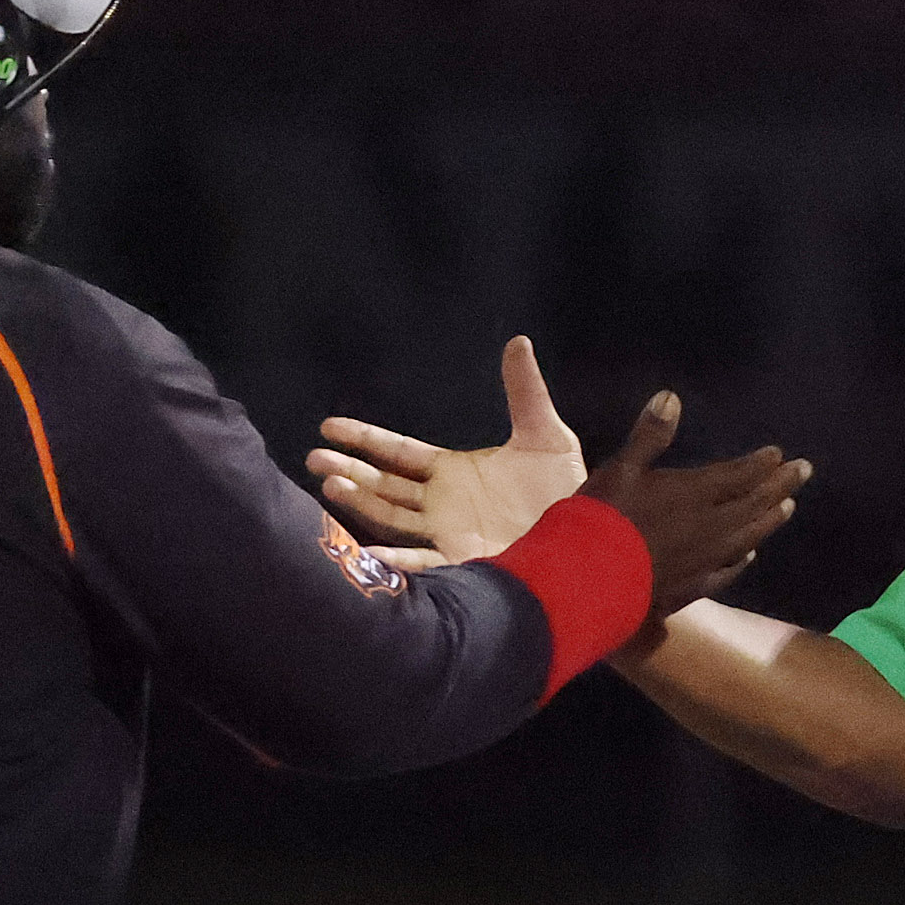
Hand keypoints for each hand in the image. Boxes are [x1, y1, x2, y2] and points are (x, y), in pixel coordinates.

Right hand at [306, 336, 586, 570]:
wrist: (590, 532)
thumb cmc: (565, 487)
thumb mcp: (545, 433)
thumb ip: (526, 391)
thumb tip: (518, 342)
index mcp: (452, 472)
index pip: (398, 452)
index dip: (365, 439)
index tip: (328, 427)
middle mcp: (441, 504)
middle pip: (384, 484)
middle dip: (350, 471)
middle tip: (314, 460)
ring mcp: (448, 534)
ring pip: (393, 518)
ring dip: (362, 503)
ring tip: (331, 487)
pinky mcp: (465, 561)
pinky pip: (424, 562)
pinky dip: (397, 561)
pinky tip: (371, 554)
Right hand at [582, 391, 811, 612]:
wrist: (591, 581)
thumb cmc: (605, 518)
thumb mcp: (622, 468)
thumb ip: (650, 435)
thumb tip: (671, 396)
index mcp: (694, 493)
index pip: (739, 476)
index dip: (761, 464)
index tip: (780, 455)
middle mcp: (709, 526)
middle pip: (753, 504)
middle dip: (780, 486)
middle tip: (804, 472)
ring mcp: (704, 560)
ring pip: (748, 537)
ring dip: (770, 520)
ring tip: (789, 508)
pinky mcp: (692, 588)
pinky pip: (728, 572)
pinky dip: (743, 560)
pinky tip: (750, 556)